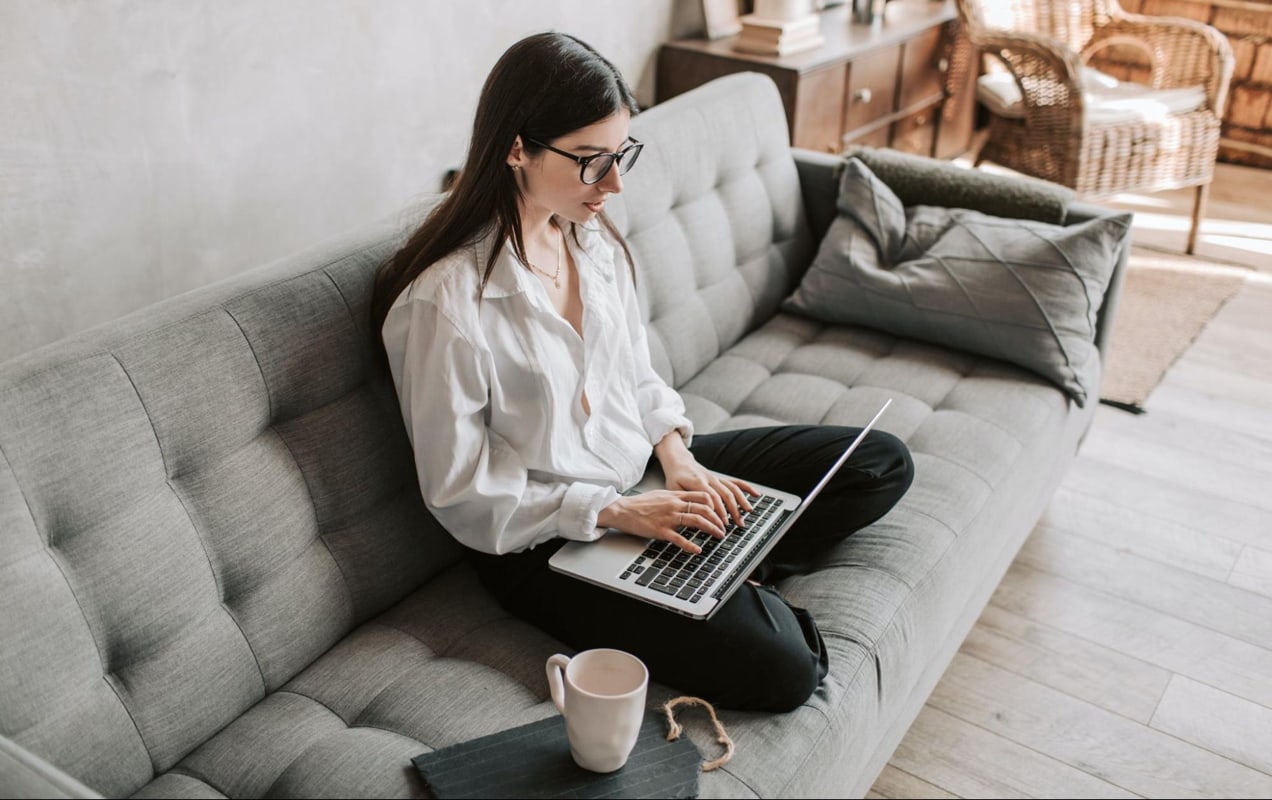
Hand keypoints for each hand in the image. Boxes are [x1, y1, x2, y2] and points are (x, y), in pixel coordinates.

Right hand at [596, 490, 725, 553]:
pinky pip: (680, 539)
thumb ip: (676, 498)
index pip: (703, 496)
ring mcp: (668, 517)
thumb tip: (689, 501)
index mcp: (675, 495)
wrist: (623, 510)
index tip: (722, 513)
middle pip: (704, 508)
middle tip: (724, 527)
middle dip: (718, 519)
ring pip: (697, 520)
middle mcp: (674, 504)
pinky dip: (691, 545)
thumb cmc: (640, 504)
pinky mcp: (661, 530)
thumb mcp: (661, 495)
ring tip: (719, 535)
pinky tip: (698, 550)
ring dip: (711, 529)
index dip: (716, 505)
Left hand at [655, 434, 757, 527]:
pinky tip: (755, 494)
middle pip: (725, 494)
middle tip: (737, 524)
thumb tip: (692, 514)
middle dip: (733, 510)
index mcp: (698, 482)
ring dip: (741, 501)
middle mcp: (710, 479)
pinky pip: (735, 482)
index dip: (718, 511)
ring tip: (748, 513)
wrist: (679, 461)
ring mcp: (717, 479)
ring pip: (732, 489)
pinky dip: (746, 488)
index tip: (721, 523)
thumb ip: (684, 500)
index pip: (712, 498)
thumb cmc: (675, 478)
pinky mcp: (720, 479)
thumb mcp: (674, 489)